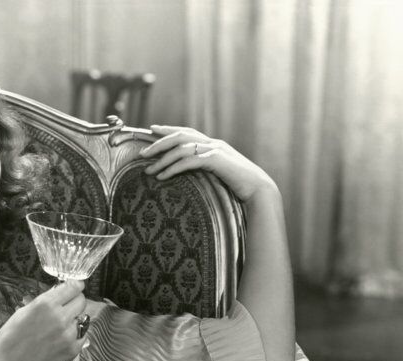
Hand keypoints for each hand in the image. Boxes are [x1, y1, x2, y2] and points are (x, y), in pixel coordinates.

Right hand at [0, 280, 86, 360]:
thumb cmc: (9, 339)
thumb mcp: (23, 311)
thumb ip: (44, 301)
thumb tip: (59, 293)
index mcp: (46, 304)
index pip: (73, 287)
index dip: (75, 285)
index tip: (75, 287)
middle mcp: (60, 317)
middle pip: (82, 301)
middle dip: (75, 301)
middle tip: (66, 307)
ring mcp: (69, 335)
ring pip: (82, 319)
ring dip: (73, 320)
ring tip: (58, 328)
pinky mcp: (72, 350)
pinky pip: (82, 336)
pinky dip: (76, 335)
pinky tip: (61, 339)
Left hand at [140, 125, 278, 206]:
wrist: (259, 190)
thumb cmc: (239, 185)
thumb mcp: (220, 173)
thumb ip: (206, 168)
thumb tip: (189, 171)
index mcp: (213, 144)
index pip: (187, 132)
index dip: (168, 129)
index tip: (152, 129)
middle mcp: (213, 143)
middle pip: (180, 136)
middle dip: (159, 143)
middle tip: (143, 153)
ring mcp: (215, 150)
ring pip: (181, 149)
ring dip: (162, 160)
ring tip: (148, 171)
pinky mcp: (216, 160)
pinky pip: (189, 162)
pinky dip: (173, 168)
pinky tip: (162, 177)